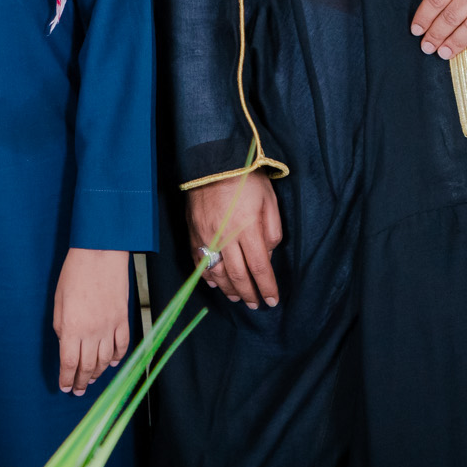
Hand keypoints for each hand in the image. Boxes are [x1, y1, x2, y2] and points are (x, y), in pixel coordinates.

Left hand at [53, 248, 130, 394]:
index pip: (69, 363)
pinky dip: (117, 358)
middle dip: (82, 382)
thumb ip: (62, 327)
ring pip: (105, 361)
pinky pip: (121, 346)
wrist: (100, 254)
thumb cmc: (74, 273)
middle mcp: (92, 332)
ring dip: (98, 373)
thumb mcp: (59, 301)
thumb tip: (66, 345)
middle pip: (87, 366)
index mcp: (72, 328)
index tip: (65, 387)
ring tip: (92, 380)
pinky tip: (111, 364)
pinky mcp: (123, 319)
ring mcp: (110, 327)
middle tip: (78, 390)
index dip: (67, 379)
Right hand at [186, 172, 282, 307]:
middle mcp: (225, 237)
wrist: (213, 161)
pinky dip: (206, 276)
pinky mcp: (193, 232)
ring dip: (228, 289)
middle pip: (238, 275)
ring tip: (237, 297)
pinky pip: (199, 261)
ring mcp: (206, 236)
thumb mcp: (270, 201)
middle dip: (249, 293)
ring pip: (216, 272)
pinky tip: (214, 283)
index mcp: (248, 229)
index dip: (266, 288)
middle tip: (255, 305)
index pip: (259, 268)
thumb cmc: (246, 179)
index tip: (272, 300)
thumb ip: (271, 232)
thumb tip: (266, 256)